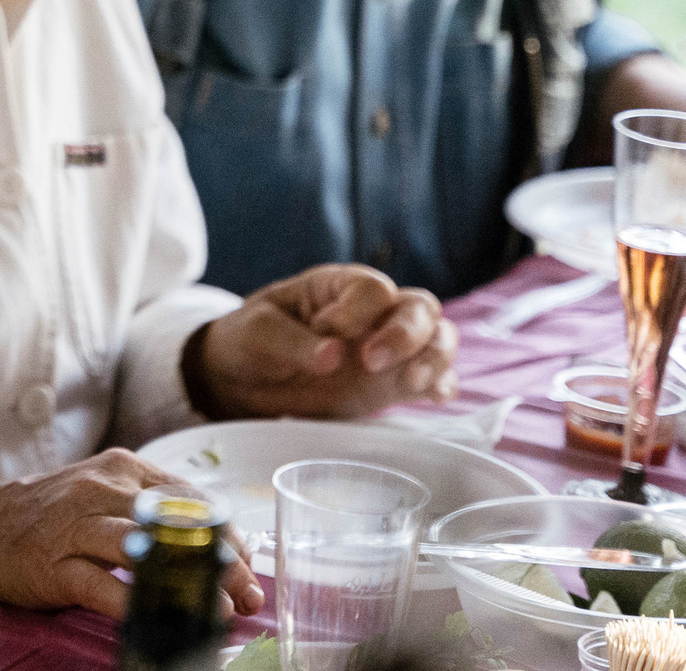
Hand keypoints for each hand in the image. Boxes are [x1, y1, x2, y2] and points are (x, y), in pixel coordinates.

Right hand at [0, 449, 264, 623]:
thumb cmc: (51, 518)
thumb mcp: (103, 497)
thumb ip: (152, 512)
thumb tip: (218, 550)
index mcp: (122, 468)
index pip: (191, 497)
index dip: (228, 534)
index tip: (250, 565)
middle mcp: (100, 488)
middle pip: (175, 524)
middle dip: (220, 562)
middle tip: (249, 594)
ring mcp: (74, 525)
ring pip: (144, 551)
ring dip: (188, 584)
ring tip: (220, 613)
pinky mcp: (52, 563)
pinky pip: (101, 585)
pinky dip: (134, 605)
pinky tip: (160, 621)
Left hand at [196, 264, 458, 419]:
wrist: (244, 384)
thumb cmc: (249, 344)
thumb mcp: (256, 335)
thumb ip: (292, 343)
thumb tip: (333, 356)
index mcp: (338, 287)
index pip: (372, 288)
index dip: (360, 310)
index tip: (331, 332)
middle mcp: (372, 314)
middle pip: (419, 307)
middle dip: (405, 333)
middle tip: (372, 362)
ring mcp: (388, 349)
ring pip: (437, 339)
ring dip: (433, 358)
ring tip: (411, 384)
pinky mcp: (393, 385)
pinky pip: (434, 380)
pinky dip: (441, 386)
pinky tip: (433, 398)